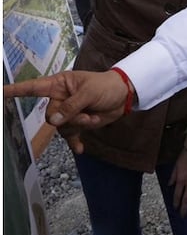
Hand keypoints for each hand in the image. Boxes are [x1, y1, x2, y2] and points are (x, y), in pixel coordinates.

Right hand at [3, 70, 129, 153]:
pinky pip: (71, 136)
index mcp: (59, 85)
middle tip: (87, 115)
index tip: (0, 92)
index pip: (34, 88)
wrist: (125, 95)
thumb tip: (53, 121)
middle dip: (68, 118)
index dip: (16, 90)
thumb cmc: (106, 86)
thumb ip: (71, 106)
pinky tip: (80, 150)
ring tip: (93, 119)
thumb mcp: (89, 93)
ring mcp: (68, 112)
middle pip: (51, 115)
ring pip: (60, 127)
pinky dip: (75, 142)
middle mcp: (60, 98)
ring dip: (77, 126)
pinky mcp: (77, 123)